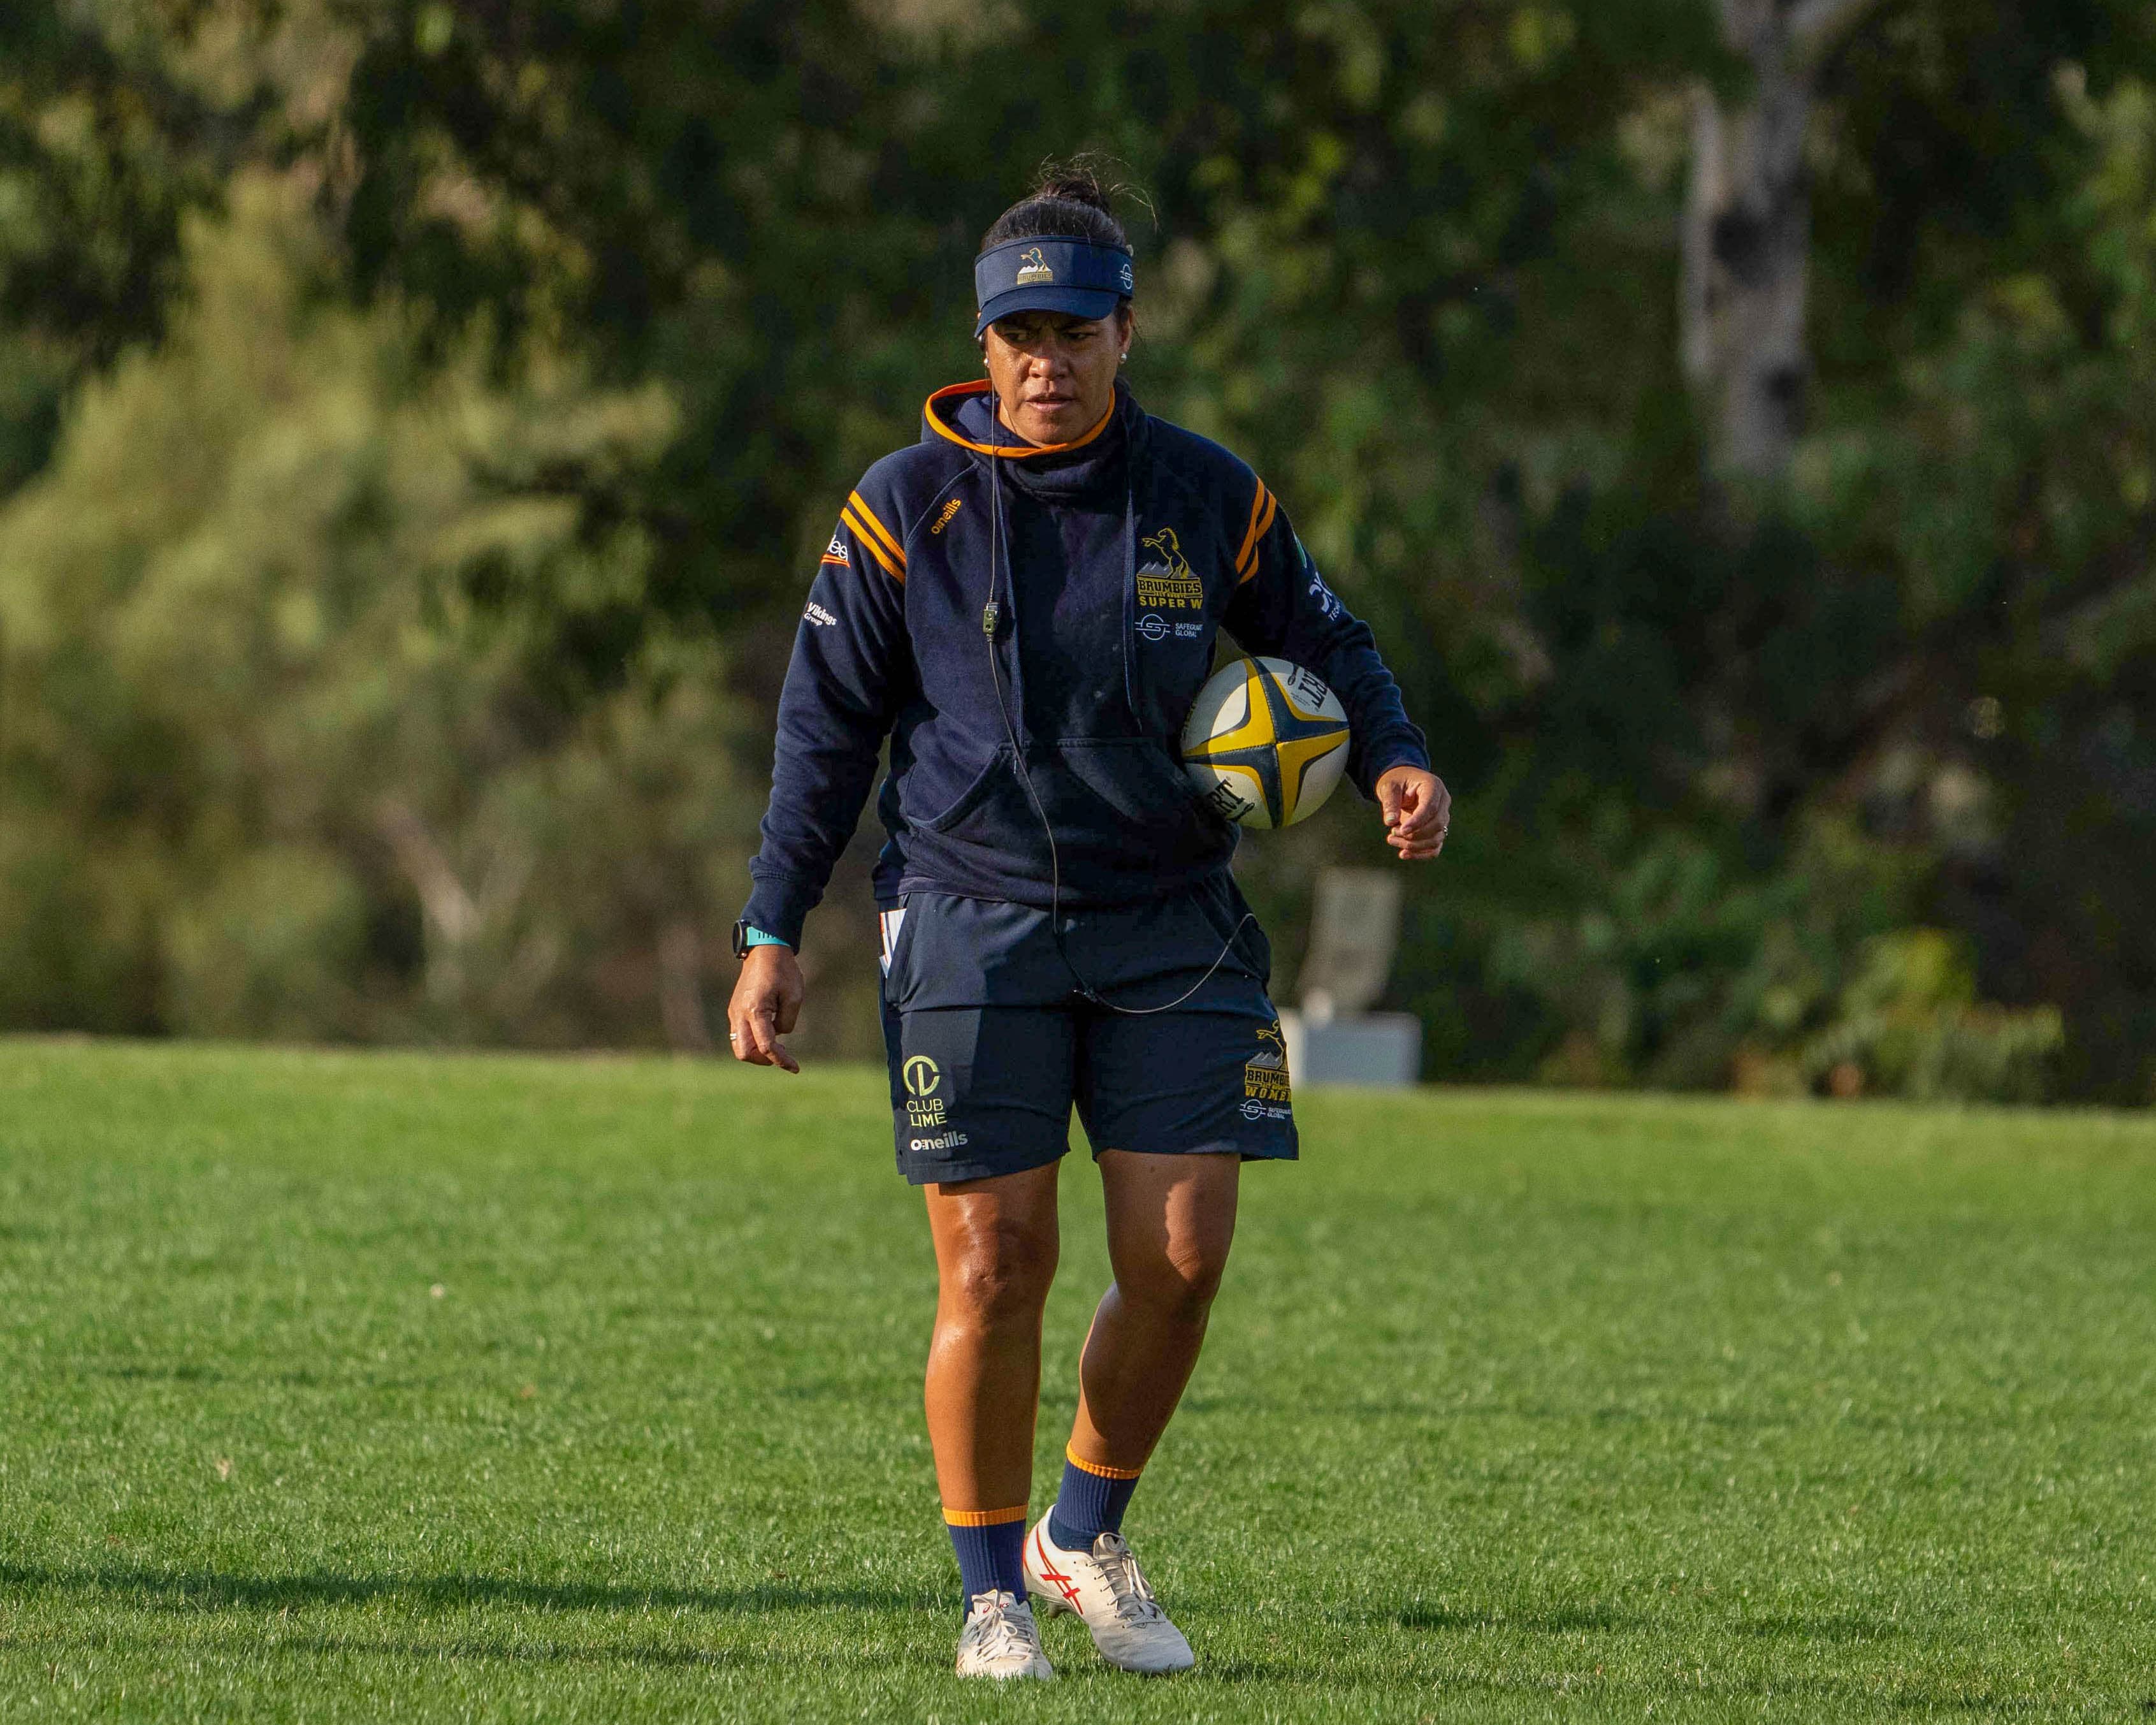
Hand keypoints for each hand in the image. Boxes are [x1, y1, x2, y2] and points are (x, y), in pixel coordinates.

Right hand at [727, 944, 803, 1072]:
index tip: (795, 1067)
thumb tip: (778, 1036)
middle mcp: (739, 1013)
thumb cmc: (782, 970)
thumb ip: (787, 1022)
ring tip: (777, 1045)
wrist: (764, 950)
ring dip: (757, 1052)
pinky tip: (769, 1033)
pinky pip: (739, 1035)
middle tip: (782, 1055)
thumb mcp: (794, 996)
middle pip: (744, 1053)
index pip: (766, 1046)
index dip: (781, 1060)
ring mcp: (734, 1012)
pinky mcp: (734, 1010)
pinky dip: (753, 1041)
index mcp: (755, 1009)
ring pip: (739, 1046)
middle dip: (763, 1060)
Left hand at [1375, 765, 1450, 860]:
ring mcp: (1443, 817)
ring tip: (1391, 839)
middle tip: (1392, 833)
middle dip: (1414, 834)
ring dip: (1414, 845)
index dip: (1417, 821)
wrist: (1402, 784)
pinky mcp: (1437, 830)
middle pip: (1437, 825)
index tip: (1401, 830)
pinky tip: (1403, 854)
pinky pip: (1434, 847)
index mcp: (1434, 786)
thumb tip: (1390, 821)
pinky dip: (1420, 854)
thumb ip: (1390, 802)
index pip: (1431, 807)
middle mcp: (1443, 802)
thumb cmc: (1396, 782)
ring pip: (1437, 839)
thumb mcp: (1389, 786)